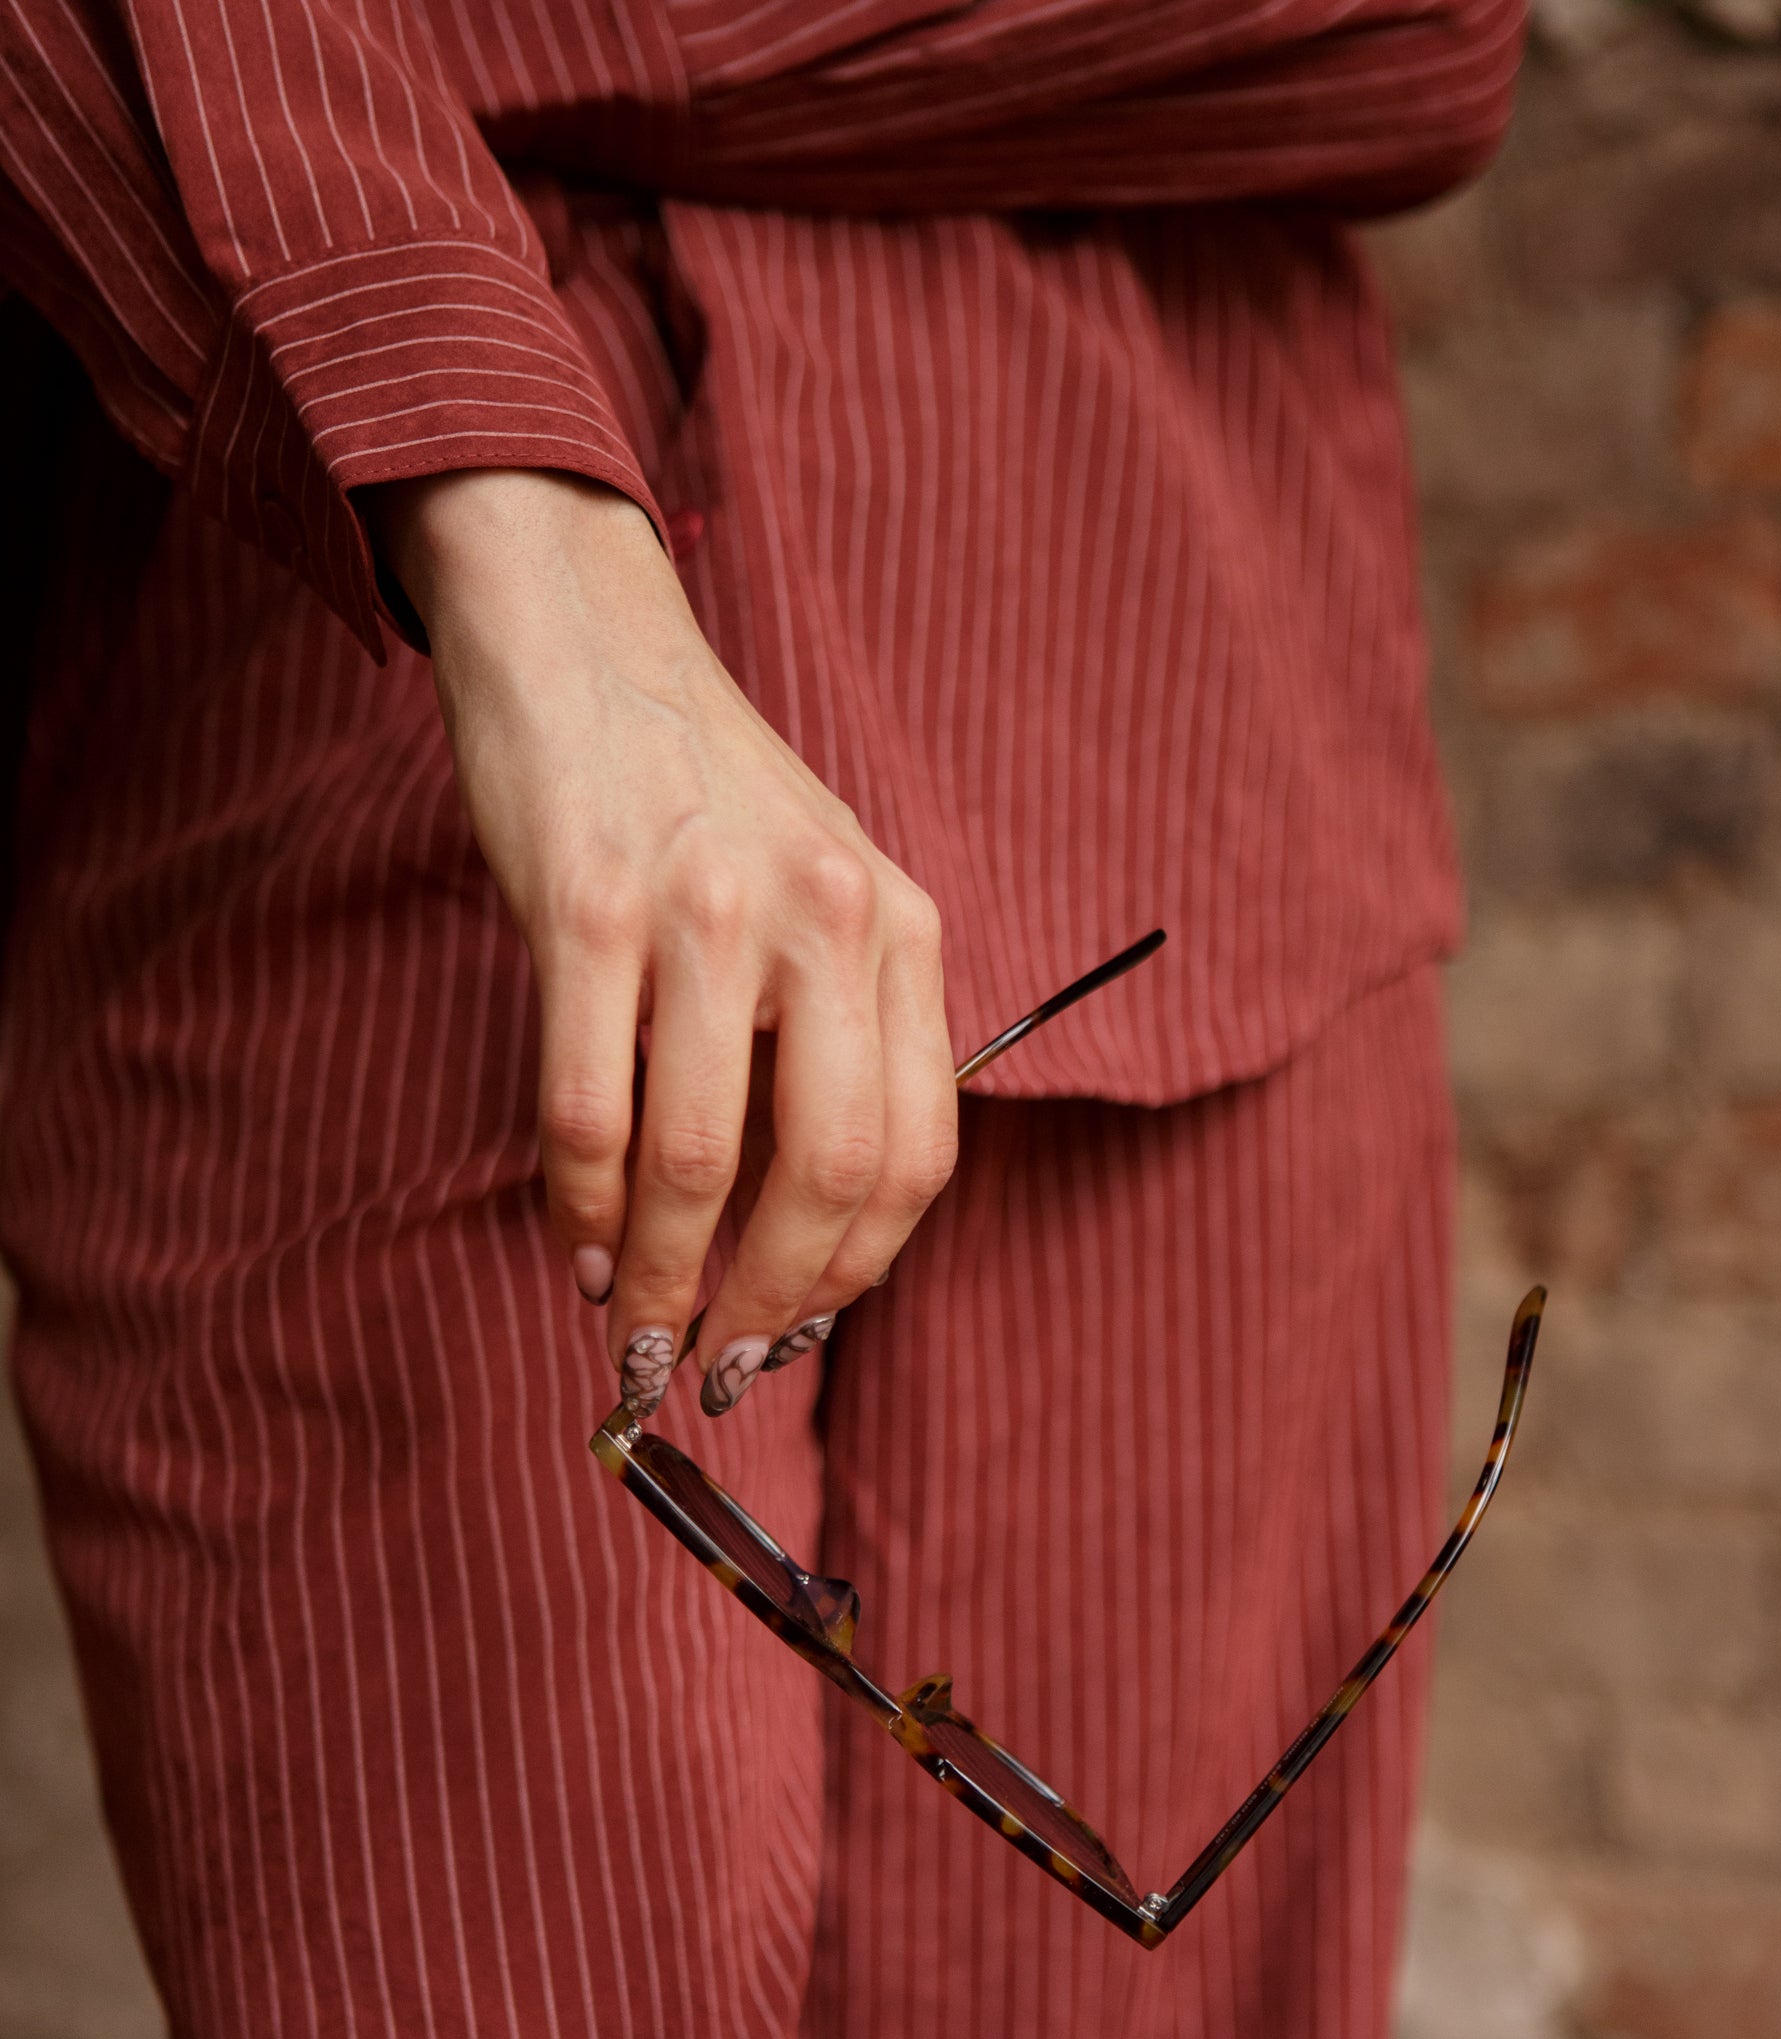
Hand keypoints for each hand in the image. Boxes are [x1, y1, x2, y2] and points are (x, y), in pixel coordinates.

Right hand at [368, 469, 958, 1419]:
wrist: (587, 640)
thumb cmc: (703, 799)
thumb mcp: (820, 898)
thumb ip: (834, 1042)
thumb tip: (795, 1243)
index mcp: (905, 931)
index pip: (918, 1153)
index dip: (857, 1274)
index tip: (794, 1335)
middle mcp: (830, 920)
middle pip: (828, 1177)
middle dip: (768, 1305)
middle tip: (712, 1369)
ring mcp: (710, 910)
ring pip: (702, 1161)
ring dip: (661, 1277)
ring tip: (631, 1329)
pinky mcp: (590, 903)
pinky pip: (592, 1107)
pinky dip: (580, 1206)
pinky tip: (575, 1243)